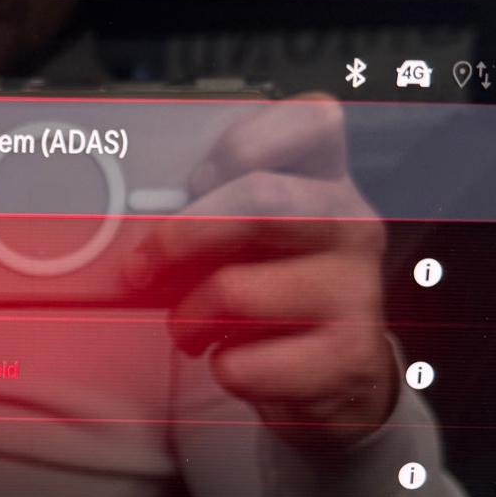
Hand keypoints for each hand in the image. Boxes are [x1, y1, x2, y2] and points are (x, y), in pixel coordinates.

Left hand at [125, 94, 396, 447]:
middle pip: (259, 200)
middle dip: (180, 236)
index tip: (198, 181)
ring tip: (191, 327)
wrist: (339, 376)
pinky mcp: (349, 356)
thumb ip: (213, 214)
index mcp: (327, 182)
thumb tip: (137, 225)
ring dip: (189, 318)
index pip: (311, 120)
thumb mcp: (251, 241)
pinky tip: (234, 358)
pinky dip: (220, 367)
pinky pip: (244, 362)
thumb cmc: (276, 295)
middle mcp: (351, 226)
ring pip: (237, 291)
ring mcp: (357, 291)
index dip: (240, 143)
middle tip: (143, 268)